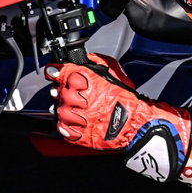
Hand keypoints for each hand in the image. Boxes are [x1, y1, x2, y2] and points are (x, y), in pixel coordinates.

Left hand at [45, 54, 190, 181]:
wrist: (136, 123)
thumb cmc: (127, 98)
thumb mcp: (113, 71)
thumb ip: (95, 61)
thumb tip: (84, 57)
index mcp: (85, 81)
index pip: (59, 72)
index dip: (56, 71)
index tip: (55, 72)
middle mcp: (77, 98)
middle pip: (57, 91)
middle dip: (63, 91)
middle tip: (74, 93)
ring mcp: (76, 118)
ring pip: (58, 110)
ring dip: (64, 108)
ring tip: (76, 108)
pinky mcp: (79, 134)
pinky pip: (62, 129)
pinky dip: (65, 125)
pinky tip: (74, 121)